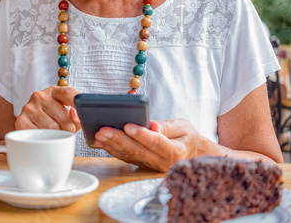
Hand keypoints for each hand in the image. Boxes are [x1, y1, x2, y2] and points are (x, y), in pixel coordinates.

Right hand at [15, 86, 81, 132]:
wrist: (31, 119)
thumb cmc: (52, 116)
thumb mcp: (66, 111)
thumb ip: (76, 116)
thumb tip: (77, 120)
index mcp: (54, 91)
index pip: (69, 93)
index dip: (78, 102)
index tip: (86, 110)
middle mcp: (40, 96)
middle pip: (64, 117)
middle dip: (69, 129)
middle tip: (66, 131)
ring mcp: (29, 107)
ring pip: (52, 128)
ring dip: (57, 136)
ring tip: (55, 134)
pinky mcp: (21, 120)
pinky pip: (39, 134)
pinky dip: (44, 139)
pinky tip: (44, 136)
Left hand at [94, 119, 208, 171]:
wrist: (192, 154)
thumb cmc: (187, 137)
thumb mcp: (183, 127)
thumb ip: (167, 127)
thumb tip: (153, 125)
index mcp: (174, 151)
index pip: (156, 142)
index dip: (141, 134)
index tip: (128, 125)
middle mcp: (161, 162)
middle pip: (138, 150)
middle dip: (118, 139)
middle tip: (103, 129)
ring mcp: (150, 165)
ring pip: (129, 155)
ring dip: (111, 145)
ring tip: (98, 134)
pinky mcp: (142, 164)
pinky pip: (126, 157)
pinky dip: (112, 150)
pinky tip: (100, 142)